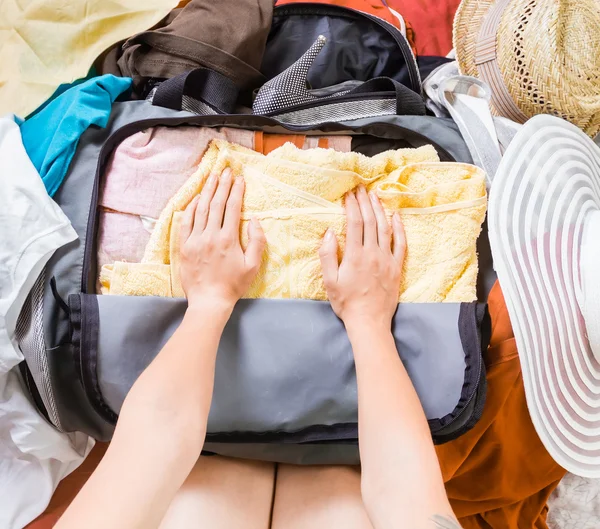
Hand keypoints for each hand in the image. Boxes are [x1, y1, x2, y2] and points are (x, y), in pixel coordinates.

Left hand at [179, 168, 265, 311]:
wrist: (209, 301)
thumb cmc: (234, 285)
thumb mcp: (253, 266)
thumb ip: (257, 241)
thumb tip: (254, 220)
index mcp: (228, 239)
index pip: (232, 207)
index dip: (236, 190)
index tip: (239, 178)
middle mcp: (210, 235)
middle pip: (216, 203)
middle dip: (222, 184)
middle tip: (226, 170)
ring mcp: (195, 240)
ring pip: (200, 209)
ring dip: (207, 191)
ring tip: (211, 176)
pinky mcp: (184, 246)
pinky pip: (186, 221)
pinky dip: (191, 208)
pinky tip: (196, 198)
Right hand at [319, 185, 405, 329]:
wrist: (369, 321)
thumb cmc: (346, 303)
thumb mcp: (329, 281)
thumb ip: (327, 255)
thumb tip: (329, 232)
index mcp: (355, 255)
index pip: (354, 223)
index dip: (352, 207)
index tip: (349, 196)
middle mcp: (372, 253)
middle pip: (370, 221)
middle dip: (365, 203)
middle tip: (361, 189)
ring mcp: (387, 259)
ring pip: (385, 228)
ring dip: (380, 210)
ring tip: (375, 196)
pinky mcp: (396, 267)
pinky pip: (401, 244)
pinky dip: (399, 228)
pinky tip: (396, 217)